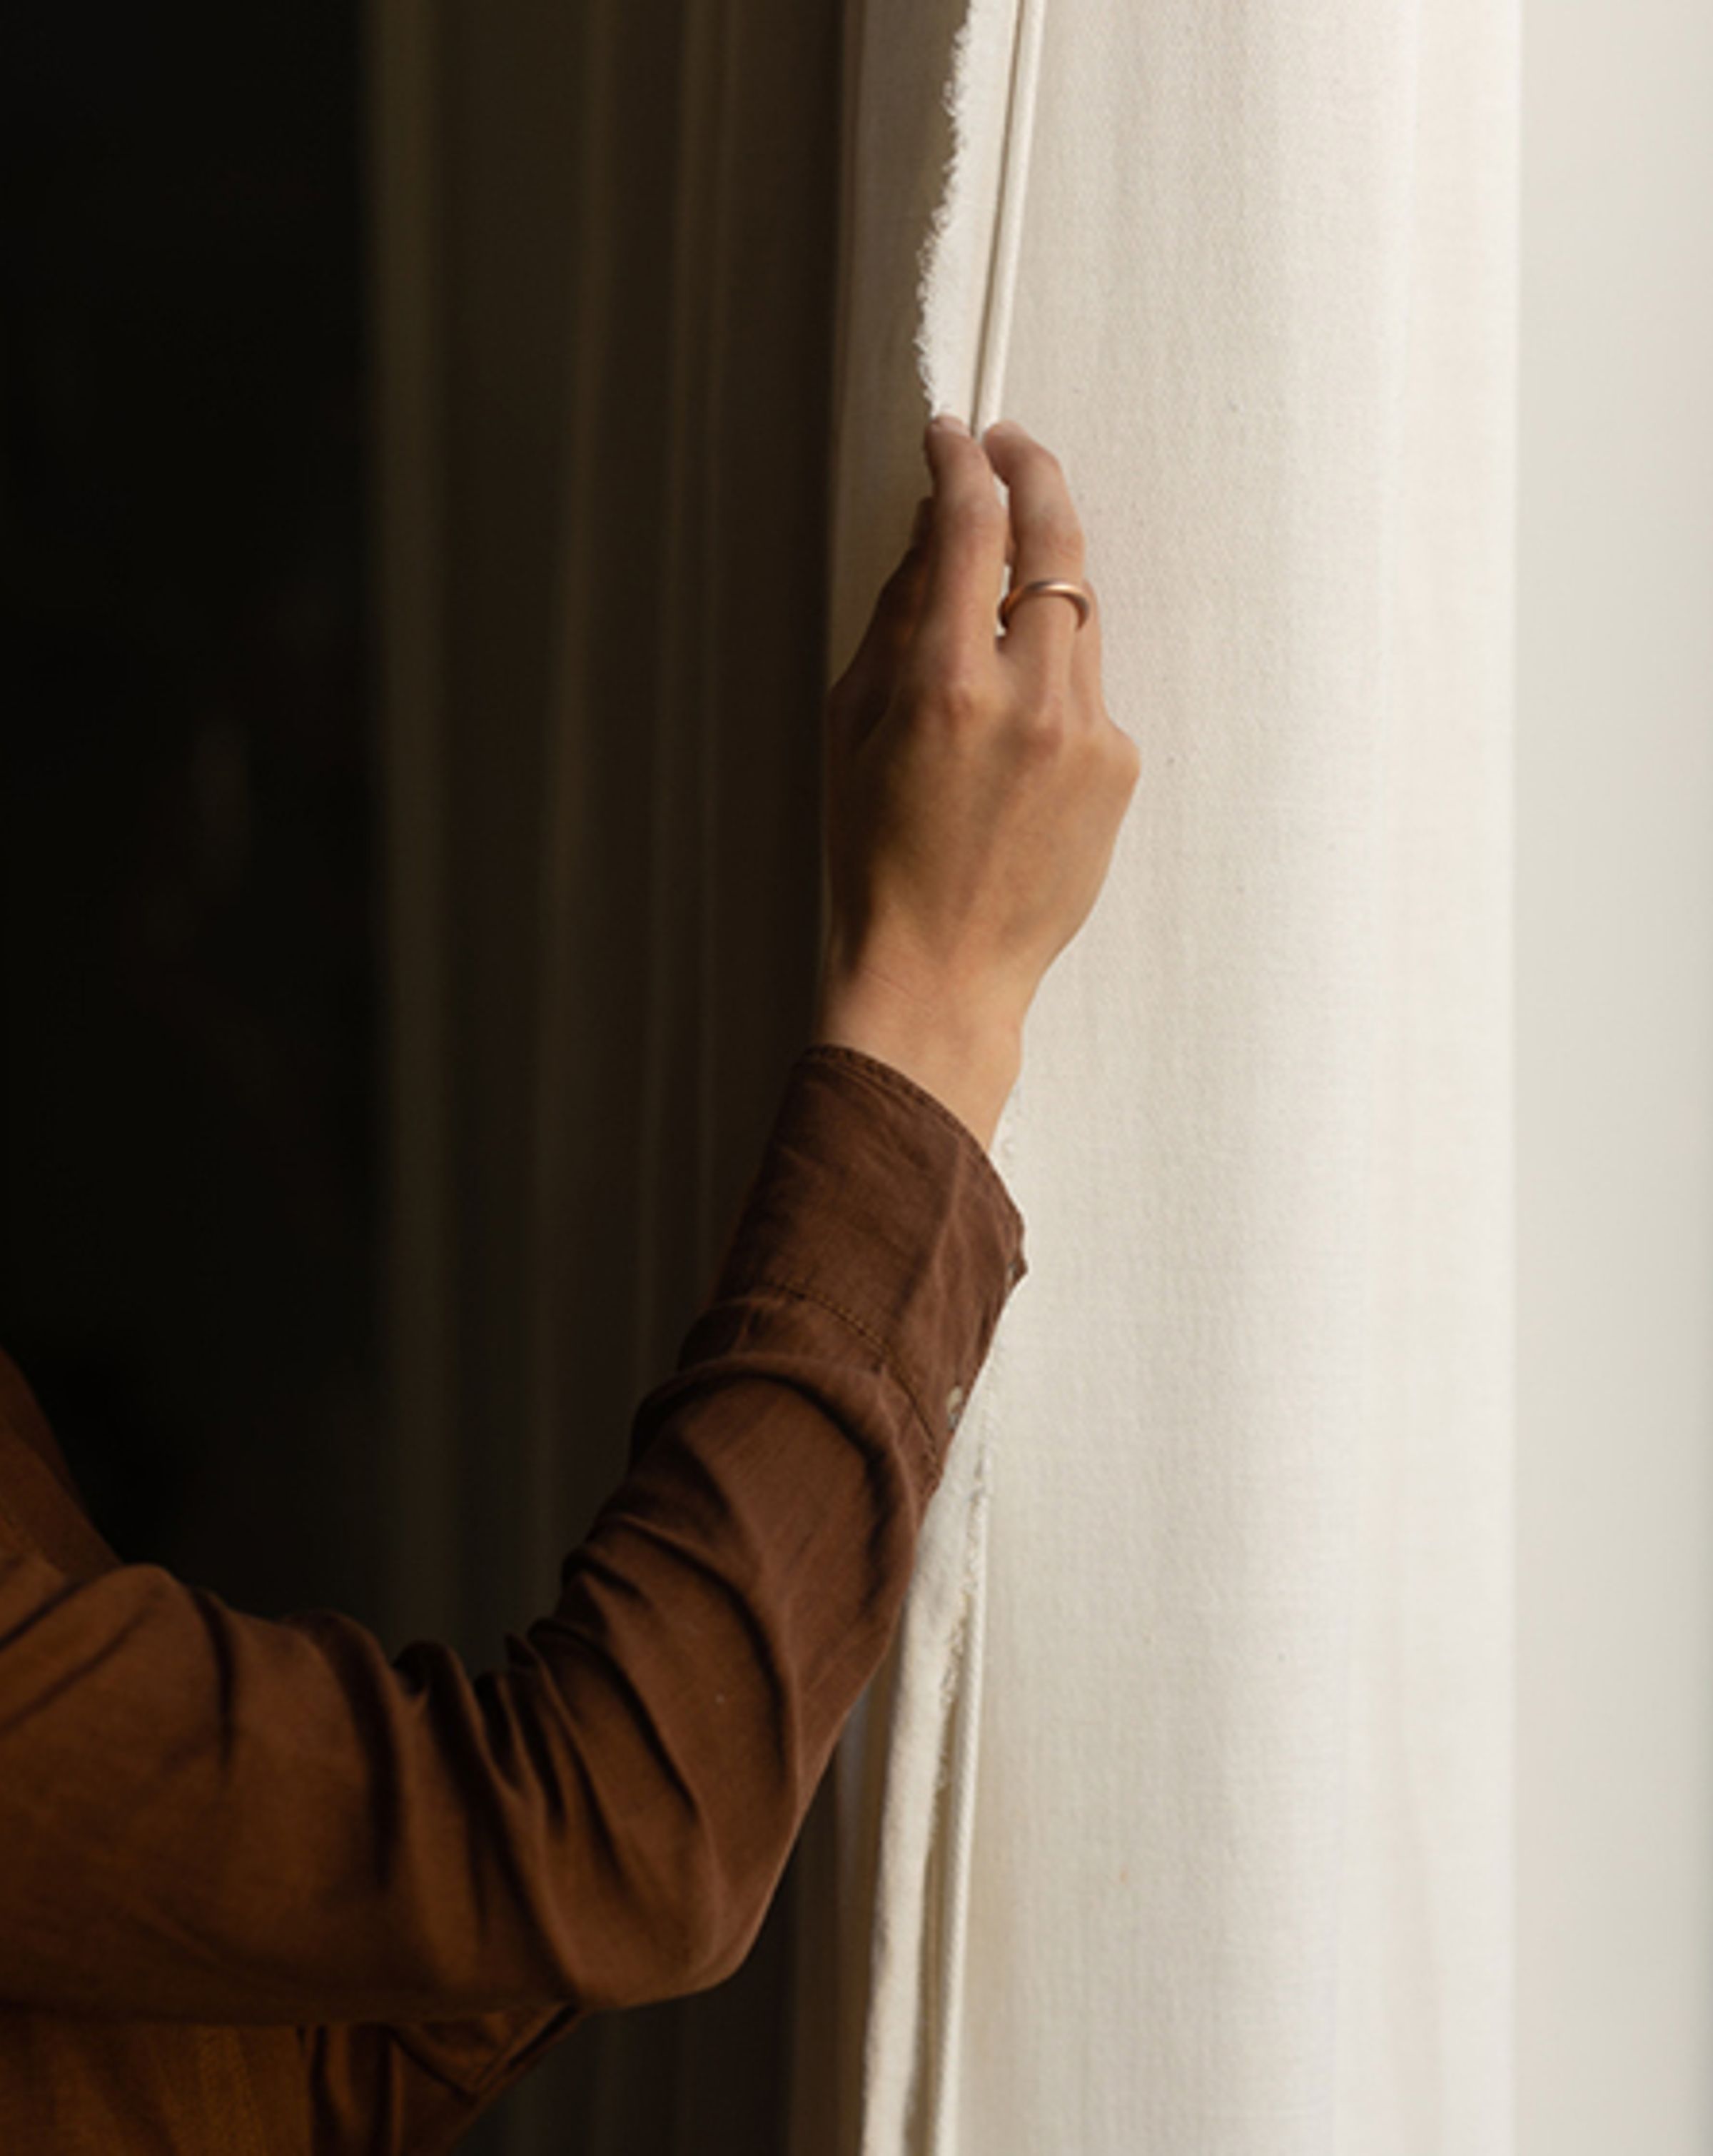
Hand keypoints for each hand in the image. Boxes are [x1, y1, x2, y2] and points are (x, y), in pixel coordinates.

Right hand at [812, 414, 1138, 1146]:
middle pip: (1057, 542)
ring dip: (1040, 589)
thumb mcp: (851, 728)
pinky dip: (1051, 682)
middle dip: (1033, 475)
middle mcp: (1029, 698)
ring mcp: (1087, 733)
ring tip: (994, 615)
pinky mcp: (1119, 767)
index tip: (952, 437)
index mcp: (945, 685)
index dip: (962, 462)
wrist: (941, 973)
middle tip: (1009, 447)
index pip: (971, 527)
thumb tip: (934, 530)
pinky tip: (1009, 742)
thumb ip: (897, 618)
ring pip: (1079, 613)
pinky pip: (1088, 688)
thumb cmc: (873, 857)